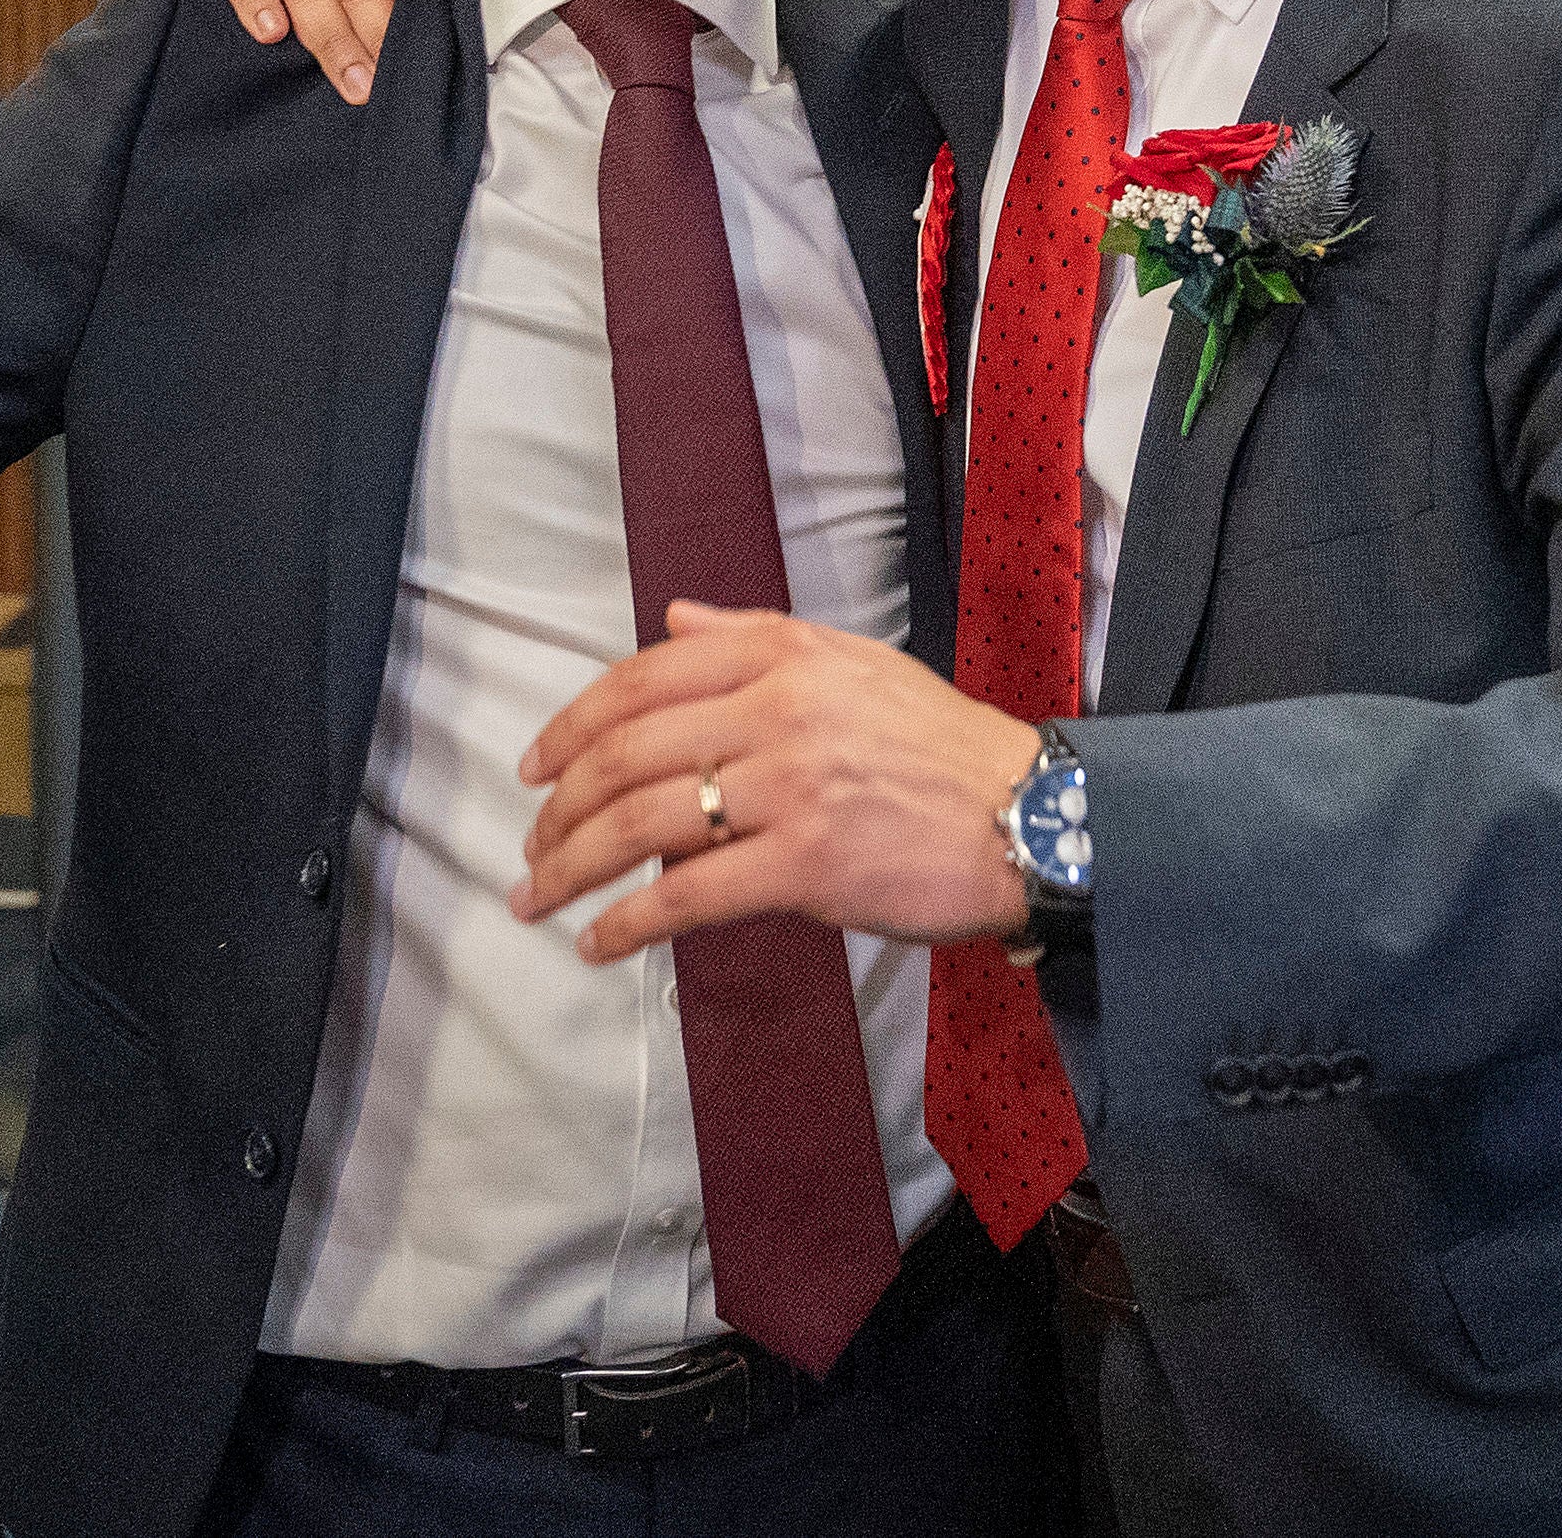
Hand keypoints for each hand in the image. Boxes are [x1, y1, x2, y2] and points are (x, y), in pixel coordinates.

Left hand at [512, 602, 1042, 960]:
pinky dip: (629, 924)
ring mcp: (790, 788)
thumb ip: (754, 637)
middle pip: (626, 754)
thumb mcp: (852, 662)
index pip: (641, 680)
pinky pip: (689, 896)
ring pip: (643, 824)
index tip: (536, 768)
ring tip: (539, 899)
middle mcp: (778, 710)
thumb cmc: (938, 746)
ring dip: (573, 868)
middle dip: (559, 808)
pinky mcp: (807, 864)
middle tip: (531, 847)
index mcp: (782, 655)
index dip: (571, 726)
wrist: (1030, 815)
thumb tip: (673, 618)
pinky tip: (600, 942)